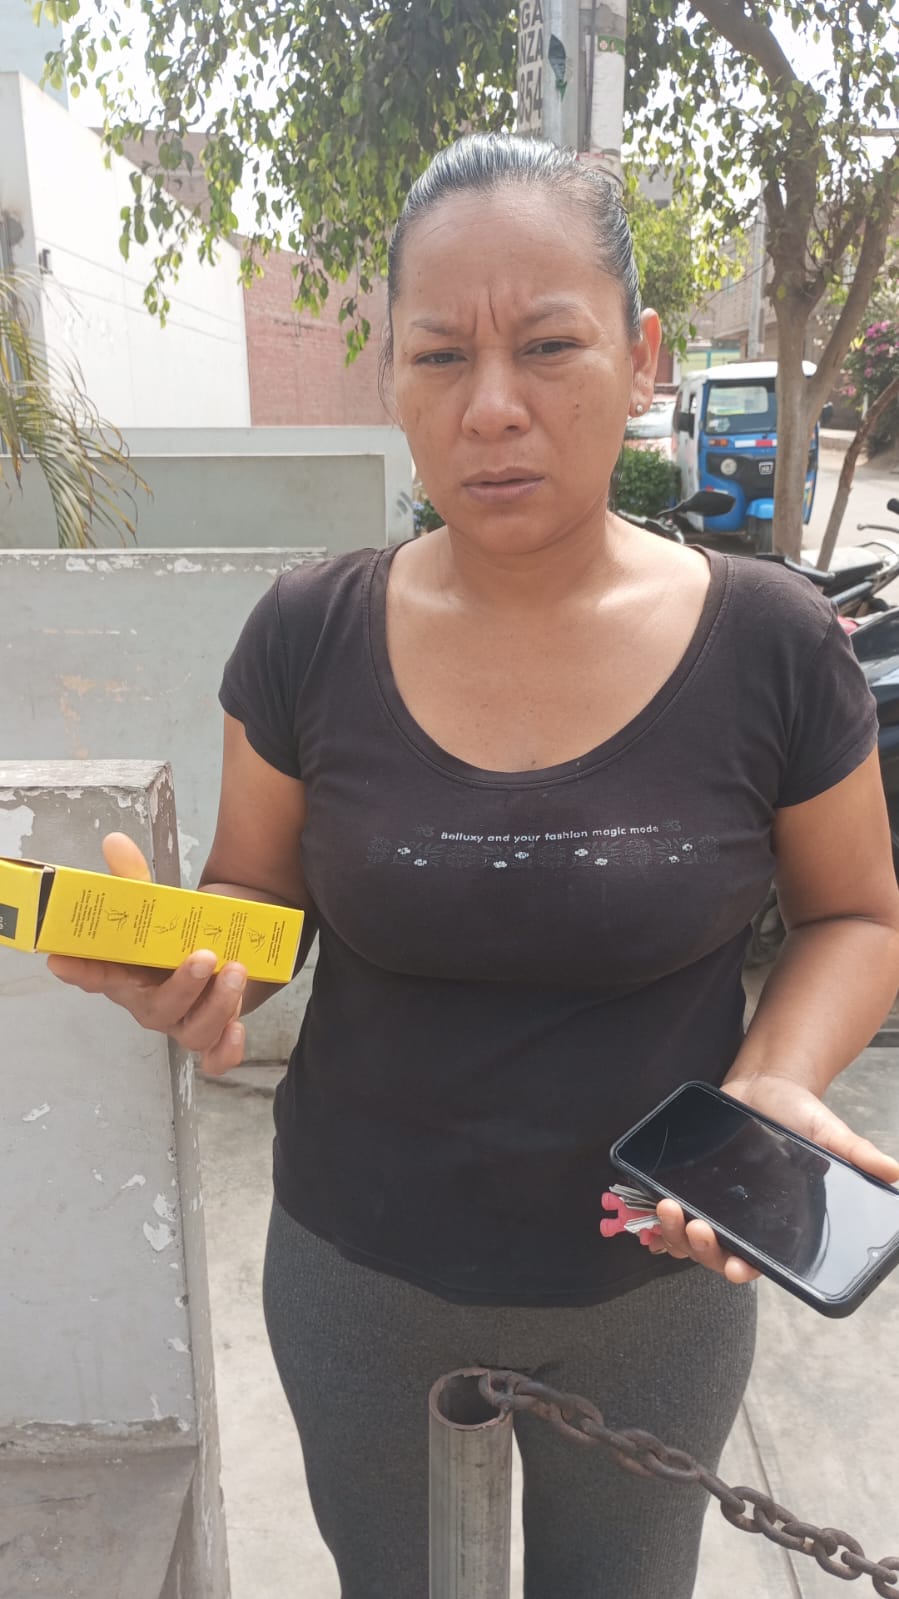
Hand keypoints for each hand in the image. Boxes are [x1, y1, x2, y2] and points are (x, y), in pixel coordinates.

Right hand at [45, 832, 246, 1075]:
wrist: (234, 943)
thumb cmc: (184, 933)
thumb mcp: (161, 904)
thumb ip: (136, 880)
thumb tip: (114, 842)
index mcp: (129, 975)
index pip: (96, 976)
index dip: (80, 971)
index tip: (62, 961)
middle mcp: (153, 1003)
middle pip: (156, 1011)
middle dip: (181, 986)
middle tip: (202, 956)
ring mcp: (186, 1022)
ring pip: (194, 1032)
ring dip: (216, 1005)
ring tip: (236, 970)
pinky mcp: (218, 1031)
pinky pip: (217, 1058)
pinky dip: (226, 1050)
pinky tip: (238, 1028)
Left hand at [648, 1072, 898, 1282]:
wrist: (765, 1085)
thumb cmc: (798, 1115)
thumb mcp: (828, 1132)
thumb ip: (855, 1154)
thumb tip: (895, 1173)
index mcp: (775, 1222)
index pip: (758, 1258)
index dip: (743, 1267)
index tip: (736, 1268)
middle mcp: (742, 1220)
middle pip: (715, 1254)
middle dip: (702, 1250)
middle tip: (698, 1228)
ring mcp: (714, 1204)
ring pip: (687, 1238)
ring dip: (674, 1232)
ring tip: (669, 1206)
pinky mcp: (691, 1184)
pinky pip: (669, 1213)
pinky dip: (655, 1217)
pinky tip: (648, 1207)